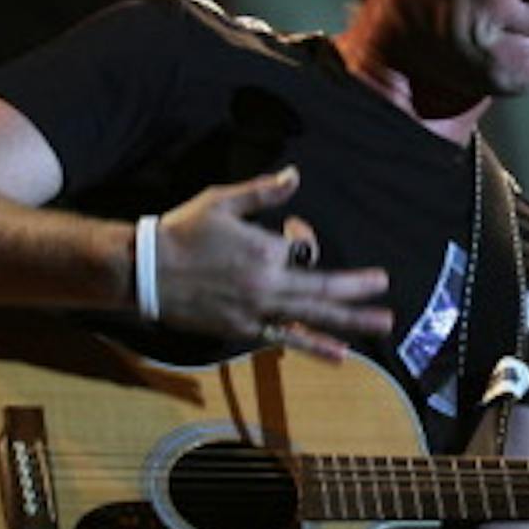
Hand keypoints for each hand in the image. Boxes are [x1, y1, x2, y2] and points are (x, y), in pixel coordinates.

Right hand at [154, 166, 391, 359]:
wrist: (144, 271)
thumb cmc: (182, 231)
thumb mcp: (222, 202)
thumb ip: (263, 190)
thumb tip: (295, 174)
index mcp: (265, 249)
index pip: (303, 246)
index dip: (302, 235)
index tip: (290, 226)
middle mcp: (267, 284)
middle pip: (323, 287)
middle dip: (357, 288)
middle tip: (384, 288)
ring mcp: (258, 310)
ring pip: (313, 316)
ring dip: (350, 321)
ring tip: (380, 325)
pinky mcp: (244, 329)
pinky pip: (287, 338)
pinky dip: (314, 346)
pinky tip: (339, 354)